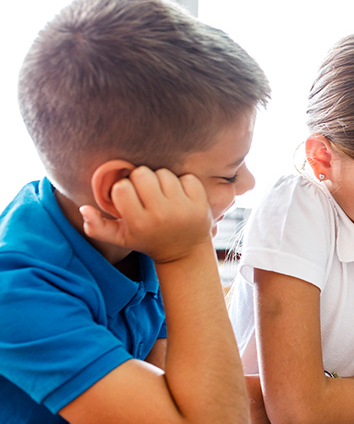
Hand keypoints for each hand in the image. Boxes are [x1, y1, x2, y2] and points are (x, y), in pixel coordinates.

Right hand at [80, 167, 212, 262]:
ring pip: (164, 173)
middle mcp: (161, 215)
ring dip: (161, 180)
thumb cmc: (148, 239)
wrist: (184, 251)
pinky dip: (183, 183)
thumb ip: (96, 227)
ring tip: (162, 195)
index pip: (122, 188)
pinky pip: (187, 177)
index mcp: (139, 223)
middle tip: (146, 193)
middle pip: (142, 173)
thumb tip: (82, 209)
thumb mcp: (121, 238)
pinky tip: (180, 196)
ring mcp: (183, 208)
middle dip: (141, 180)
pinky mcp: (200, 202)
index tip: (129, 198)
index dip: (123, 189)